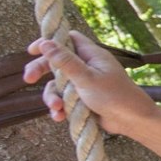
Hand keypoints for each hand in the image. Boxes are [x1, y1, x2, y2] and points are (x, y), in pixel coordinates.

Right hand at [24, 30, 158, 133]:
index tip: (33, 50)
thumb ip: (65, 61)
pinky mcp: (82, 99)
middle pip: (57, 62)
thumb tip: (46, 42)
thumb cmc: (114, 96)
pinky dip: (59, 108)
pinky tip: (60, 117)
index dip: (50, 42)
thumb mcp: (86, 77)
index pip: (68, 40)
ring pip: (57, 84)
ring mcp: (84, 83)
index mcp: (92, 55)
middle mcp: (87, 66)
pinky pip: (64, 100)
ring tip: (57, 107)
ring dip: (52, 96)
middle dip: (41, 70)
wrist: (132, 121)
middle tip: (28, 78)